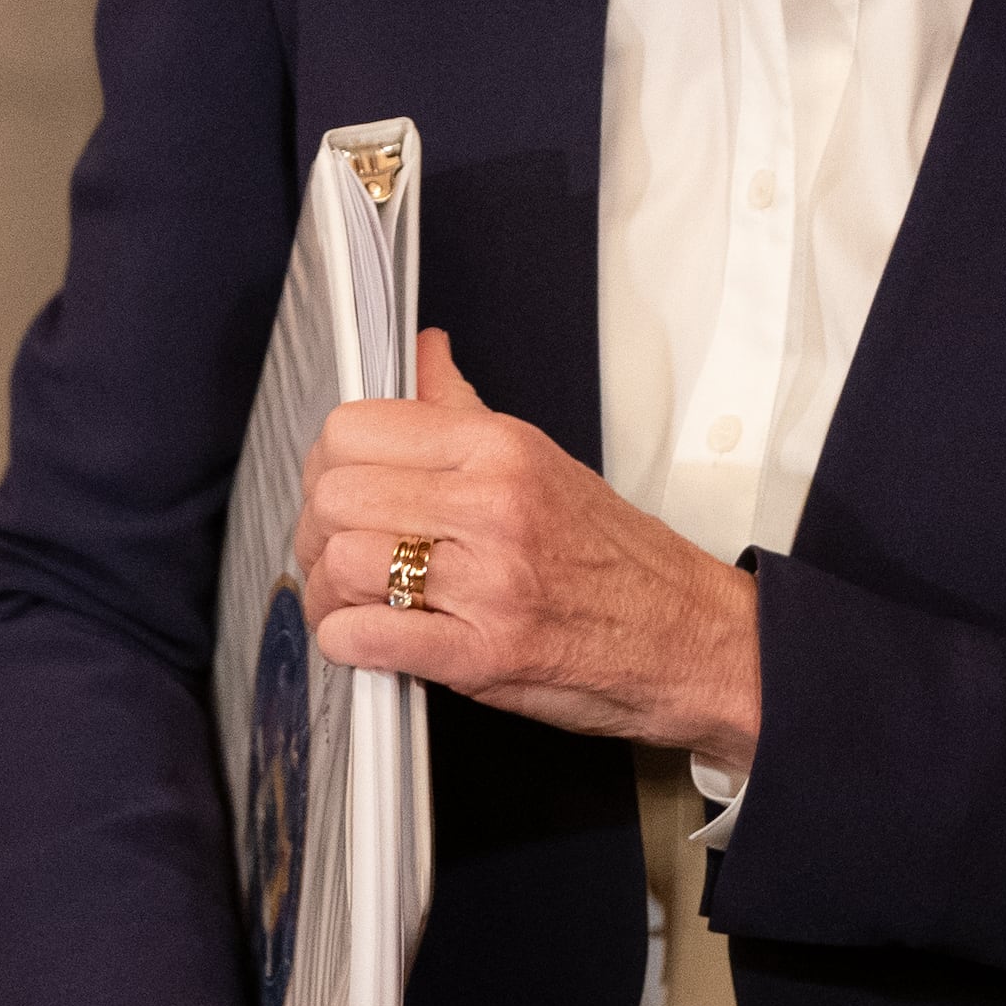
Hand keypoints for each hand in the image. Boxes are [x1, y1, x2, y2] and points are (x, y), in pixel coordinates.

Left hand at [297, 331, 762, 766]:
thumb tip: (424, 351)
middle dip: (316, 528)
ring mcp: (489, 582)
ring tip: (351, 599)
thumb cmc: (617, 557)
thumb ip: (463, 411)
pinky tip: (366, 637)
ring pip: (341, 563)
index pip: (354, 428)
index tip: (338, 486)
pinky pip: (366, 638)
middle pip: (336, 495)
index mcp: (501, 449)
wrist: (690, 638)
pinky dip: (346, 641)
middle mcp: (494, 506)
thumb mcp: (541, 460)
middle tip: (334, 549)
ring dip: (326, 591)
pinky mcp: (483, 655)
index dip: (326, 462)